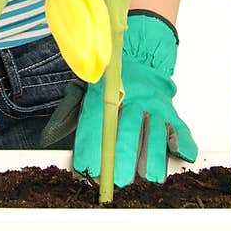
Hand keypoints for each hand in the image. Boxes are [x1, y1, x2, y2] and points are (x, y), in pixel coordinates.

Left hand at [72, 10, 197, 184]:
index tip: (86, 167)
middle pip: (127, 129)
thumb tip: (48, 136)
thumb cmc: (109, 80)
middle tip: (116, 180)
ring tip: (148, 177)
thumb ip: (68, 113)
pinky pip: (179, 127)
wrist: (141, 51)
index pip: (96, 120)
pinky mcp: (171, 111)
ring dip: (152, 156)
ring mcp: (153, 105)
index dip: (91, 145)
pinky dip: (182, 142)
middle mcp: (131, 98)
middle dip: (121, 157)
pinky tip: (179, 155)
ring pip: (155, 132)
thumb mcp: (84, 90)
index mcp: (105, 92)